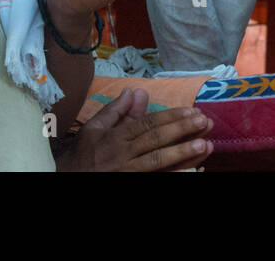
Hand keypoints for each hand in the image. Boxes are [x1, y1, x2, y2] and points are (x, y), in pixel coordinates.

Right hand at [56, 89, 212, 171]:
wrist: (69, 178)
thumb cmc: (84, 154)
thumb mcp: (94, 128)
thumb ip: (116, 111)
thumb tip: (135, 91)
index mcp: (116, 138)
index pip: (147, 125)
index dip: (170, 117)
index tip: (191, 111)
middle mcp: (123, 155)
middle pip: (156, 141)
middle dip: (182, 131)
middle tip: (205, 122)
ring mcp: (129, 173)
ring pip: (159, 162)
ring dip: (183, 154)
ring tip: (205, 145)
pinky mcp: (134, 183)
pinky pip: (158, 178)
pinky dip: (175, 174)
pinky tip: (192, 170)